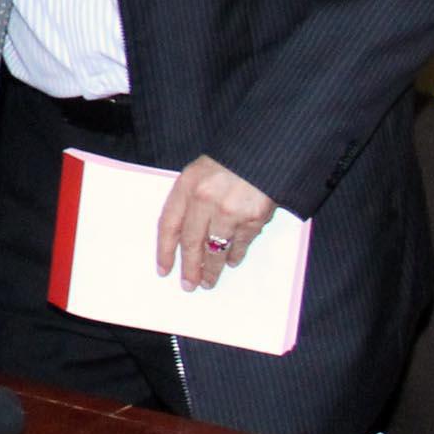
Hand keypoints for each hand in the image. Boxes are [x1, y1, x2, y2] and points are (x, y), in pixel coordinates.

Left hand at [155, 156, 276, 290]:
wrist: (269, 148)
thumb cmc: (232, 160)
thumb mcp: (201, 170)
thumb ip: (190, 198)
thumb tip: (183, 234)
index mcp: (187, 184)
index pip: (168, 224)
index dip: (164, 250)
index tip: (163, 270)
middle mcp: (205, 198)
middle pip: (191, 242)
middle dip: (189, 267)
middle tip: (188, 284)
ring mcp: (230, 209)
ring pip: (216, 248)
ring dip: (212, 269)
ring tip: (208, 282)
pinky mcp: (253, 217)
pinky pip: (240, 243)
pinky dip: (235, 255)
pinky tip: (231, 262)